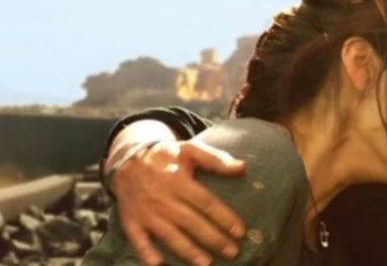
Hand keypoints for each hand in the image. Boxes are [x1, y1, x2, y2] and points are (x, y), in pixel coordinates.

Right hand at [111, 139, 246, 265]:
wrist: (125, 158)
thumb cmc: (164, 156)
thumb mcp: (189, 150)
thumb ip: (216, 159)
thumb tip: (242, 167)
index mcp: (179, 181)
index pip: (206, 203)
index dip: (224, 218)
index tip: (240, 232)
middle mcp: (163, 200)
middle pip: (192, 223)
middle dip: (214, 240)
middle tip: (233, 252)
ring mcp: (146, 213)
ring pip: (170, 236)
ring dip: (188, 252)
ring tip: (207, 263)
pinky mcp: (131, 222)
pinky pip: (138, 241)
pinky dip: (147, 255)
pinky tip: (159, 265)